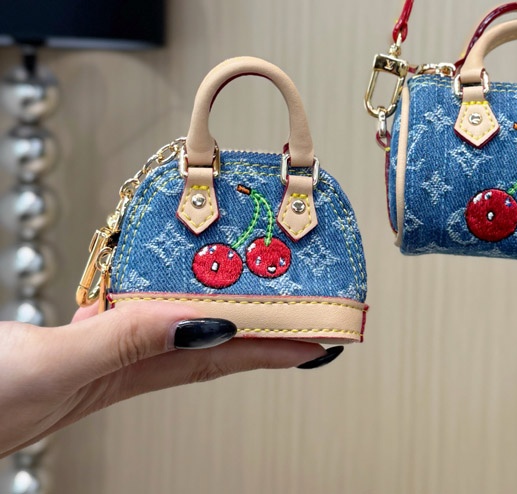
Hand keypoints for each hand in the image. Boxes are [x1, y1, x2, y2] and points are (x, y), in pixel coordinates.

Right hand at [0, 303, 329, 457]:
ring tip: (251, 286)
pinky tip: (159, 281)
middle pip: (213, 341)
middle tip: (304, 305)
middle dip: (262, 326)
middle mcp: (128, 362)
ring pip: (178, 324)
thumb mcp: (55, 369)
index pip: (223, 357)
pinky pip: (136, 310)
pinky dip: (159, 294)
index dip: (275, 347)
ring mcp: (104, 349)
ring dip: (217, 306)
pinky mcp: (78, 336)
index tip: (321, 339)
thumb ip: (120, 344)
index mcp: (132, 373)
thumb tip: (200, 323)